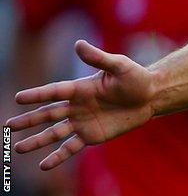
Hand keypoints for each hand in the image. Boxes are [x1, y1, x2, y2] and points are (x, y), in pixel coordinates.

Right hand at [5, 40, 155, 169]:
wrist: (151, 96)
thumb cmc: (135, 77)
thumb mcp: (119, 65)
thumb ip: (98, 57)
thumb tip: (78, 43)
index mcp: (80, 88)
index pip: (54, 92)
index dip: (37, 95)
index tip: (18, 98)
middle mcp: (77, 106)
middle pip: (48, 114)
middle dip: (28, 121)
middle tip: (7, 127)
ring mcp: (83, 122)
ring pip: (54, 133)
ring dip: (37, 141)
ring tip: (18, 149)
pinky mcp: (92, 135)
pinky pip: (71, 147)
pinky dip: (57, 156)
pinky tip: (44, 166)